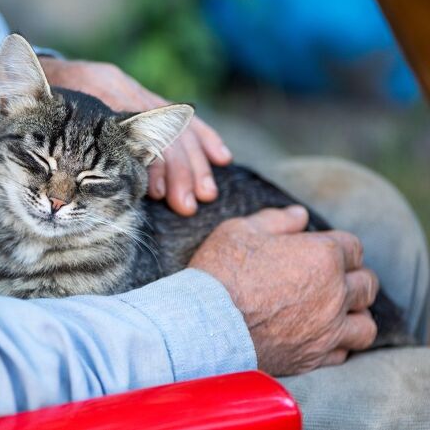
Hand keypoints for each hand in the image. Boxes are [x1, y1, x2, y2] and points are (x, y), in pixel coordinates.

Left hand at [39, 58, 231, 215]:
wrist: (33, 75)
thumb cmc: (27, 110)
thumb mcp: (30, 124)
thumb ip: (54, 147)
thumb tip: (69, 191)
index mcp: (97, 89)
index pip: (136, 129)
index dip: (153, 164)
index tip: (159, 195)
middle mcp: (118, 86)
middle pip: (160, 128)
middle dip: (179, 171)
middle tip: (186, 206)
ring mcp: (132, 89)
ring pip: (173, 123)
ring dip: (193, 163)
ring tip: (203, 196)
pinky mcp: (139, 96)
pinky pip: (177, 118)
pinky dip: (201, 137)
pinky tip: (220, 158)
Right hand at [189, 206, 378, 375]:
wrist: (204, 325)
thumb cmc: (220, 272)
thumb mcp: (240, 230)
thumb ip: (276, 220)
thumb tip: (300, 215)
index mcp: (322, 255)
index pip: (353, 247)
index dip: (337, 247)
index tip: (318, 251)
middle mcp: (334, 293)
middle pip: (367, 284)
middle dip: (353, 278)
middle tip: (330, 280)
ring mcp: (327, 329)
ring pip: (365, 324)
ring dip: (354, 315)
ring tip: (334, 311)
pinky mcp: (313, 357)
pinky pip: (344, 352)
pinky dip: (337, 343)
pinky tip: (318, 335)